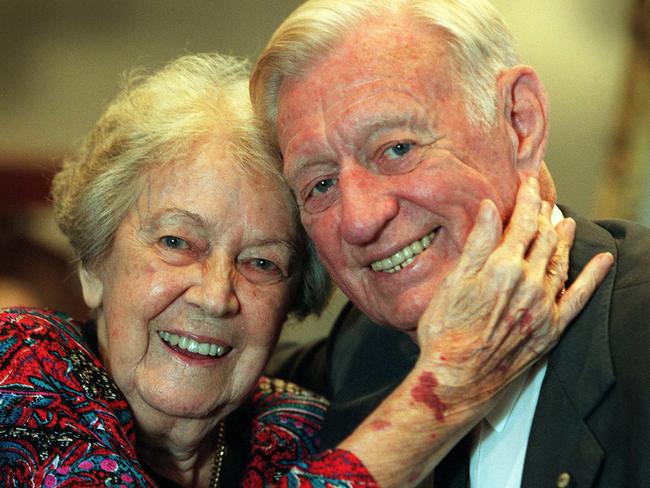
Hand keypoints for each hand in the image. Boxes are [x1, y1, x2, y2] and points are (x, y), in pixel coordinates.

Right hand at [415, 177, 612, 409]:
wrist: (457, 377)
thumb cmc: (445, 331)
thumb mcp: (453, 282)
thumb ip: (477, 243)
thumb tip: (491, 208)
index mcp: (503, 267)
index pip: (522, 223)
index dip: (527, 199)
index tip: (529, 182)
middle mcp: (530, 283)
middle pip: (544, 238)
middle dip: (543, 214)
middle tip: (542, 199)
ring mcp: (544, 306)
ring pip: (560, 261)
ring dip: (563, 237)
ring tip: (564, 220)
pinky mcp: (551, 328)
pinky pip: (579, 298)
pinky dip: (593, 277)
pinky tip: (602, 261)